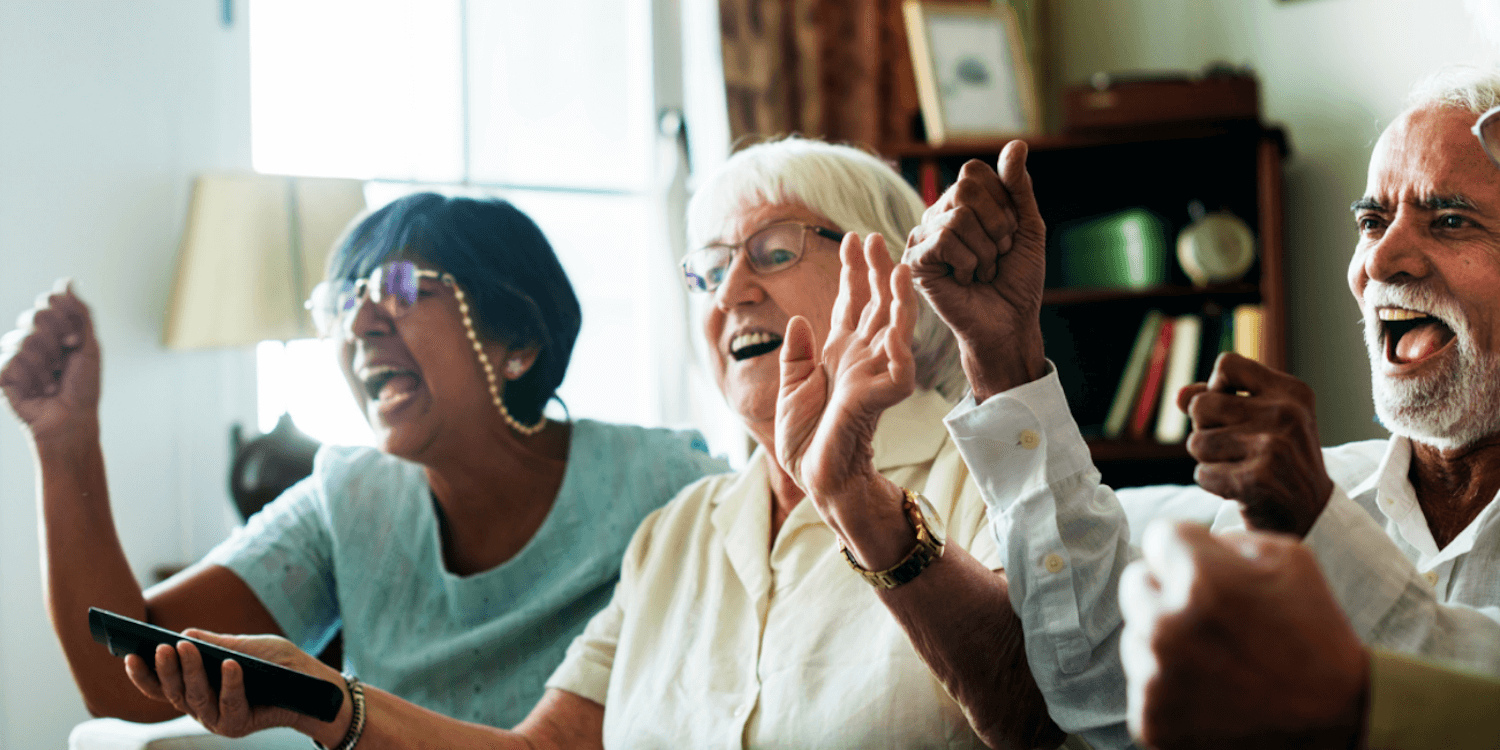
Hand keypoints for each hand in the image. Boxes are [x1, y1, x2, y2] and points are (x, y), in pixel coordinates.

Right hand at [0, 281, 101, 441]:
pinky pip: (11, 361)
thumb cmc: (84, 386)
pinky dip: (33, 379)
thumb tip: (66, 280)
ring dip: (47, 366)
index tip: (75, 342)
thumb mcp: (89, 346)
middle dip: (56, 342)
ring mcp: (13, 355)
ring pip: (24, 341)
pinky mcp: (2, 374)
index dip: (64, 319)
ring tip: (54, 383)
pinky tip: (40, 391)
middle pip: (35, 316)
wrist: (73, 419)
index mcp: (52, 329)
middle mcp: (30, 338)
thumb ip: (80, 312)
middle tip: (65, 363)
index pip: (48, 301)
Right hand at [125, 630, 349, 743]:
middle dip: (165, 668)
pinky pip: (229, 703)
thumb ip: (218, 643)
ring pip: (195, 698)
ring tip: (186, 648)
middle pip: (173, 691)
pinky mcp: (237, 725)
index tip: (128, 654)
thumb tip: (185, 633)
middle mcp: (201, 707)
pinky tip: (229, 664)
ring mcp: (217, 719)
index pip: (161, 685)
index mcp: (196, 688)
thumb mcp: (246, 647)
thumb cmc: (277, 664)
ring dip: (189, 672)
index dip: (143, 674)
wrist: (311, 686)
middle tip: (161, 646)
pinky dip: (229, 682)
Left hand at [775, 232, 915, 538]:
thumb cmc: (805, 439)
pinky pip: (899, 367)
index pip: (850, 304)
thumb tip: (799, 320)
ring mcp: (875, 375)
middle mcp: (861, 358)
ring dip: (898, 296)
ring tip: (897, 265)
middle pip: (875, 305)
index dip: (852, 273)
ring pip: (896, 327)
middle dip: (875, 270)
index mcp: (839, 354)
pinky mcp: (883, 397)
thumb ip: (796, 355)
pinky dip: (901, 343)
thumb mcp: (790, 389)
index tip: (851, 239)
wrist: (815, 476)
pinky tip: (900, 316)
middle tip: (874, 237)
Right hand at [903, 141, 1046, 399]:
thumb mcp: (1027, 226)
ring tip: (983, 270)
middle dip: (996, 225)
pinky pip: (945, 240)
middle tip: (999, 253)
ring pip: (958, 217)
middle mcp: (938, 214)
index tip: (1011, 234)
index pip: (975, 173)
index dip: (1003, 203)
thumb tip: (1016, 144)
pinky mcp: (916, 260)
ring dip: (985, 250)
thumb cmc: (1018, 278)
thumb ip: (1018, 186)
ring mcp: (923, 236)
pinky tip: (966, 280)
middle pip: (964, 189)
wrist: (1010, 322)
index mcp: (962, 202)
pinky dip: (969, 263)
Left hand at [1119, 520, 1367, 749]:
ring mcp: (1155, 678)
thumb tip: (1188, 542)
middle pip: (1136, 583)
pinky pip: (1142, 684)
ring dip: (1165, 640)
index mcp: (1201, 580)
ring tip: (1216, 658)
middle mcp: (1166, 627)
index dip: (1185, 550)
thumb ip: (1227, 538)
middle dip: (1167, 590)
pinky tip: (1209, 691)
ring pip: (1136, 635)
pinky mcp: (1151, 719)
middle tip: (1209, 615)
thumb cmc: (1316, 634)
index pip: (1157, 537)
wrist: (1338, 719)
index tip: (1203, 568)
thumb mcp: (1292, 559)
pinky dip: (1169, 686)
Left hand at [1179, 352, 1333, 535]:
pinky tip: (1239, 488)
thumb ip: (1218, 400)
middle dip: (1205, 429)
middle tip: (1233, 447)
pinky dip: (1212, 484)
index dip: (1214, 387)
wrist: (1312, 514)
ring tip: (1238, 467)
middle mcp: (1285, 414)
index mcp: (1291, 392)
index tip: (1228, 409)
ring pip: (1196, 442)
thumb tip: (1179, 396)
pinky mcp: (1257, 479)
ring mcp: (1273, 446)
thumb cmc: (1278, 460)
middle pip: (1201, 404)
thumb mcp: (1261, 420)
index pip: (1227, 364)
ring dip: (1208, 460)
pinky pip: (1202, 474)